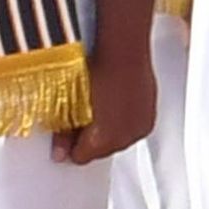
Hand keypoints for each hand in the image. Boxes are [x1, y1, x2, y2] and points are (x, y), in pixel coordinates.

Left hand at [54, 41, 156, 163]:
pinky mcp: (150, 113)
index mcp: (106, 140)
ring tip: (93, 110)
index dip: (69, 148)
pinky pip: (133, 126)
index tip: (62, 140)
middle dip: (89, 141)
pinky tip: (111, 104)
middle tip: (74, 124)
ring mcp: (141, 125)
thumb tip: (58, 149)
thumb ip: (63, 134)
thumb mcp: (69, 105)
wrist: (123, 51)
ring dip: (107, 131)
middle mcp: (127, 138)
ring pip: (119, 140)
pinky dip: (122, 120)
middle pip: (102, 151)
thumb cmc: (98, 72)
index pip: (82, 157)